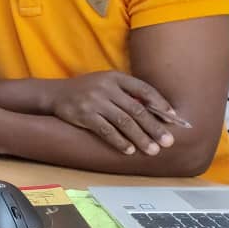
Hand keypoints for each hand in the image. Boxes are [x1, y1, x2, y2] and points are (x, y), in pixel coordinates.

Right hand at [48, 71, 177, 154]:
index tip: (174, 118)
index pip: (144, 89)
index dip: (160, 103)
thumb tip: (157, 112)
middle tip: (168, 141)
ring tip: (152, 150)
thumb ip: (127, 93)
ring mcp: (94, 101)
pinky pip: (106, 130)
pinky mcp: (83, 115)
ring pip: (123, 122)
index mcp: (115, 77)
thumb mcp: (106, 83)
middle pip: (136, 109)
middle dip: (154, 127)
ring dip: (140, 137)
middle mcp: (106, 87)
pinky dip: (119, 141)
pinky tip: (129, 150)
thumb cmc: (87, 90)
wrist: (54, 94)